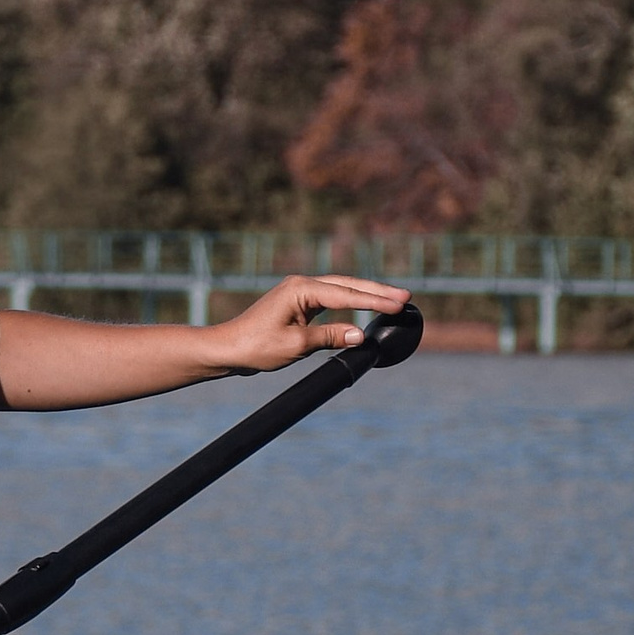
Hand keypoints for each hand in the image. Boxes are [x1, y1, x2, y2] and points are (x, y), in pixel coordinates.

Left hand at [205, 274, 411, 374]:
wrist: (227, 349)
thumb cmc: (256, 346)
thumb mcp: (297, 345)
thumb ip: (331, 337)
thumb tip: (360, 335)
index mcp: (300, 288)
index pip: (347, 294)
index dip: (375, 301)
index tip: (400, 304)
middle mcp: (301, 284)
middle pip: (348, 286)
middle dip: (378, 292)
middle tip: (406, 297)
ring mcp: (299, 292)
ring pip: (341, 291)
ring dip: (366, 296)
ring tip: (394, 300)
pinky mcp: (298, 304)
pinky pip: (331, 300)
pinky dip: (351, 303)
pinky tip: (365, 306)